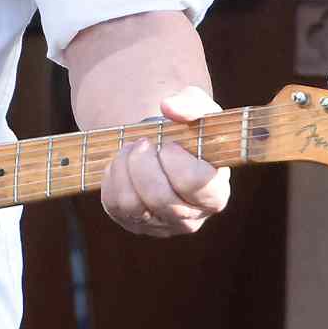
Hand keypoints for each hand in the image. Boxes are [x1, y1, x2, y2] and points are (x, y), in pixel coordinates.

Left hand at [100, 86, 231, 238]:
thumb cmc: (187, 129)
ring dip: (125, 167)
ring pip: (132, 204)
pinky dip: (112, 177)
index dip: (176, 159)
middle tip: (144, 142)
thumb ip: (191, 103)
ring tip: (132, 149)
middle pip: (159, 198)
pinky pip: (114, 204)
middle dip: (143, 162)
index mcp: (215, 194)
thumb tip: (169, 108)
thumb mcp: (198, 108)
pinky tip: (123, 164)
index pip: (195, 184)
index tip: (170, 144)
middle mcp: (191, 218)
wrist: (163, 144)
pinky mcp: (133, 224)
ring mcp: (160, 225)